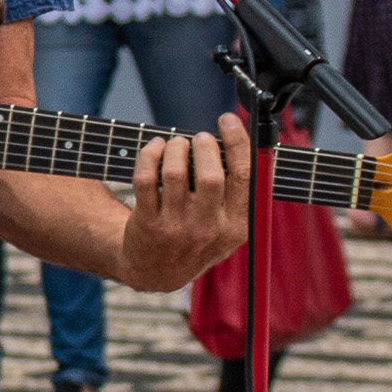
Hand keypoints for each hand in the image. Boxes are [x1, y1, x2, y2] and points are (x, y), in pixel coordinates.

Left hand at [111, 112, 254, 290]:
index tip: (228, 120)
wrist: (156, 271)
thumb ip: (238, 192)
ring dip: (175, 147)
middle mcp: (207, 230)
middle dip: (203, 145)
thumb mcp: (227, 226)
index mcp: (236, 227)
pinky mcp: (147, 224)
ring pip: (174, 173)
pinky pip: (145, 178)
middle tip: (199, 138)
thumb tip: (239, 140)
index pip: (245, 177)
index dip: (238, 142)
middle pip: (210, 176)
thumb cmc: (197, 236)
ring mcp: (175, 229)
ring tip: (176, 144)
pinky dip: (150, 154)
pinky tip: (156, 148)